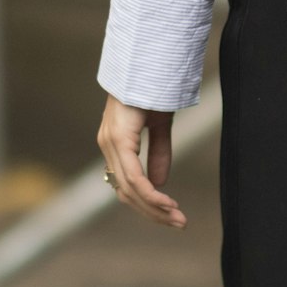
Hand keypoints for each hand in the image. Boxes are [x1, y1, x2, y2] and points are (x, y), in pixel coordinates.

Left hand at [96, 93, 186, 228]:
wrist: (147, 62)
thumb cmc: (152, 87)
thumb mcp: (159, 124)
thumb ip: (158, 152)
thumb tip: (159, 182)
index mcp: (114, 143)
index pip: (126, 184)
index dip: (147, 203)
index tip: (171, 214)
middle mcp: (107, 146)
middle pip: (126, 193)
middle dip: (153, 212)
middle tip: (179, 223)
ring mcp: (110, 143)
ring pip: (129, 189)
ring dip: (155, 207)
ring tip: (178, 218)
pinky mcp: (118, 140)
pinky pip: (133, 176)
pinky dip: (151, 193)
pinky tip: (167, 203)